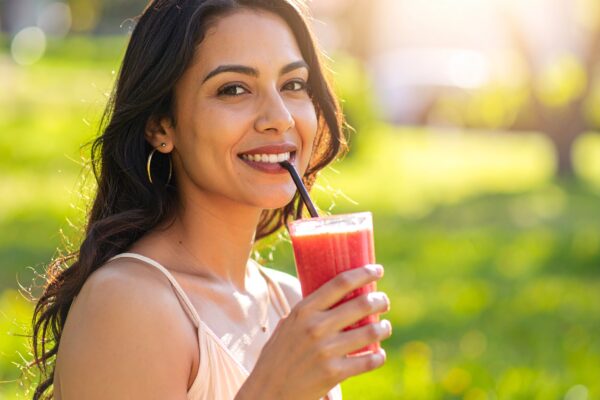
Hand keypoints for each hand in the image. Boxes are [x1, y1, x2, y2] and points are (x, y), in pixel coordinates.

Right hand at [236, 264, 390, 399]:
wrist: (268, 392)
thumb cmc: (278, 356)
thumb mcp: (288, 326)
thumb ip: (309, 312)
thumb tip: (335, 295)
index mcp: (304, 311)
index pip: (340, 283)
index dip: (363, 273)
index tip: (377, 270)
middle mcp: (316, 327)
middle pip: (360, 304)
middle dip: (379, 301)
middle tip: (384, 301)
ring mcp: (326, 351)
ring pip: (370, 332)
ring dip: (383, 328)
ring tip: (384, 327)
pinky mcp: (334, 373)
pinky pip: (368, 361)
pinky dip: (378, 357)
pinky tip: (379, 354)